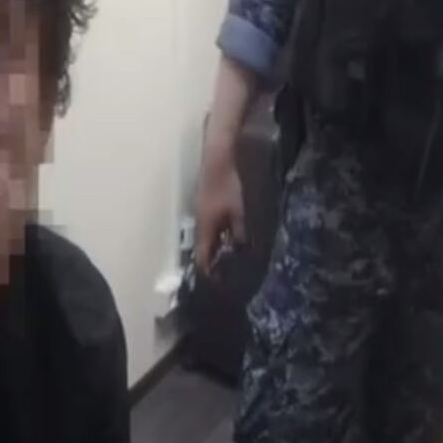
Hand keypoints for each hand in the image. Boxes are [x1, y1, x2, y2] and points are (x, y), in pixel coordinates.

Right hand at [194, 129, 246, 277]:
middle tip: (226, 275)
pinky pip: (211, 227)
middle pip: (203, 248)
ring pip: (207, 237)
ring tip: (229, 260)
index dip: (208, 270)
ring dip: (216, 249)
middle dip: (212, 262)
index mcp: (205, 226)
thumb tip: (242, 251)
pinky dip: (219, 236)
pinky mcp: (207, 205)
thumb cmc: (228, 185)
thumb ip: (239, 232)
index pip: (202, 255)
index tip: (216, 284)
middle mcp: (200, 222)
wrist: (218, 157)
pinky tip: (230, 238)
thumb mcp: (239, 211)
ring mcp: (202, 212)